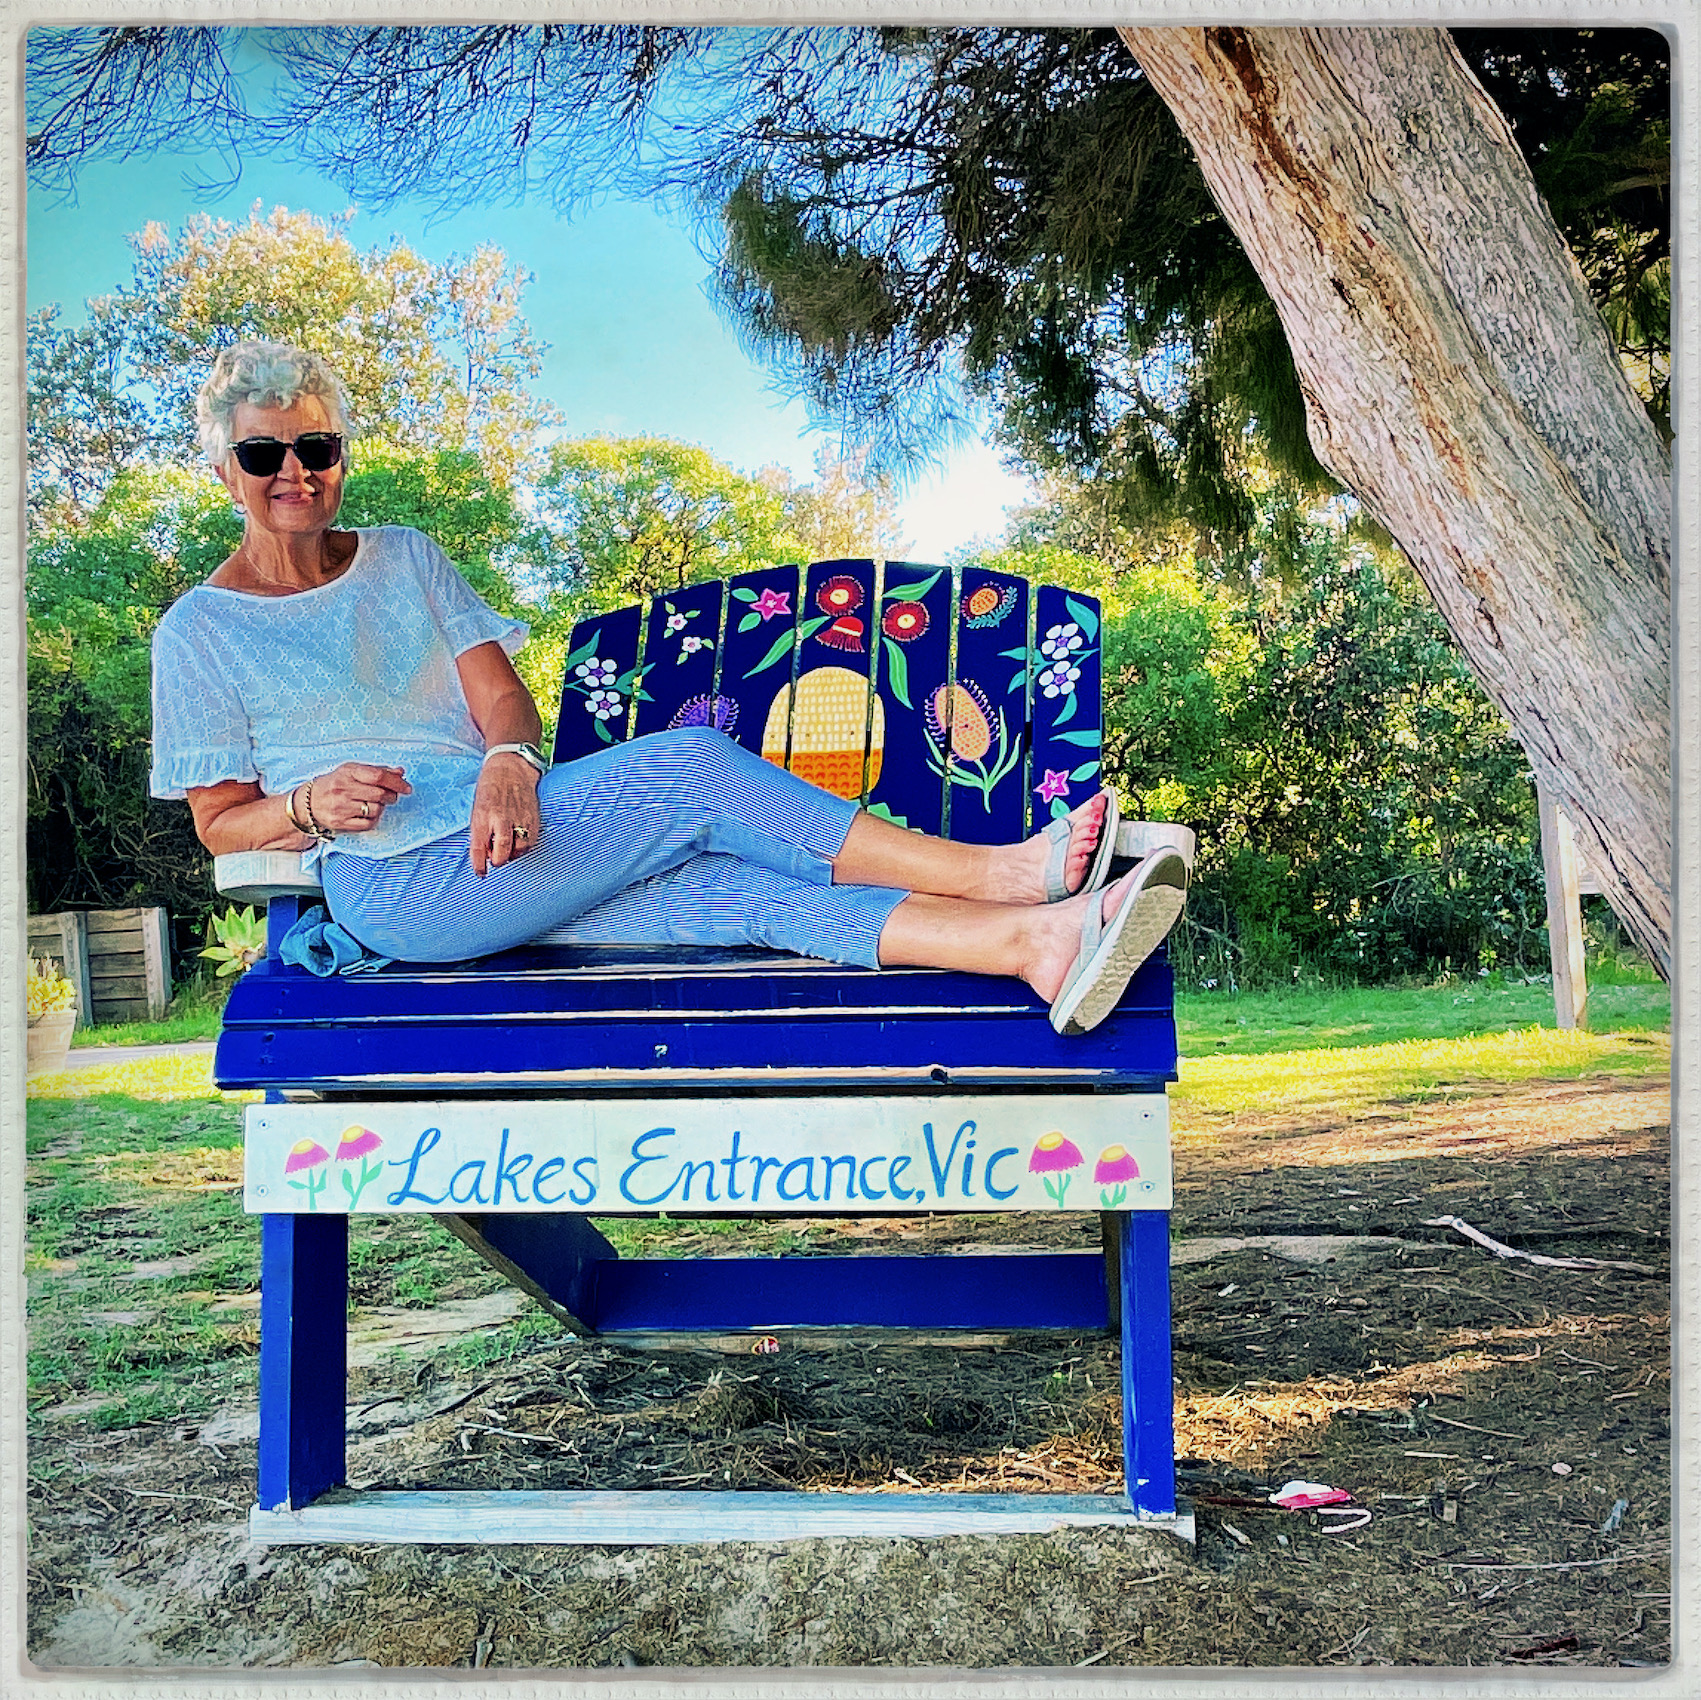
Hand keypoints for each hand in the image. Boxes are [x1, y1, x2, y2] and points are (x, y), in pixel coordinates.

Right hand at [304, 764, 410, 834]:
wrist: (308, 802)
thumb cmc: (335, 784)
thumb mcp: (353, 772)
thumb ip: (377, 771)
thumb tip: (400, 772)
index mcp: (348, 772)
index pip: (378, 776)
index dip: (396, 782)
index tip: (406, 787)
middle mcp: (343, 789)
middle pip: (380, 794)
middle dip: (392, 796)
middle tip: (391, 796)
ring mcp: (341, 807)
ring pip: (376, 809)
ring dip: (381, 807)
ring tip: (374, 803)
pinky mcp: (340, 823)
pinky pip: (368, 823)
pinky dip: (373, 819)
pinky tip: (367, 813)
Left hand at [469, 753, 541, 875]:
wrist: (510, 767)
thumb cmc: (490, 789)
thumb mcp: (477, 809)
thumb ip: (480, 831)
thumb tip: (486, 854)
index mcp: (482, 816)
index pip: (478, 848)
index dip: (479, 865)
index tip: (480, 873)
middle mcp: (501, 819)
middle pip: (501, 853)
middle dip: (498, 861)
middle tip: (495, 859)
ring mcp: (519, 819)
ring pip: (518, 850)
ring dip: (512, 854)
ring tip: (507, 848)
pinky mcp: (533, 818)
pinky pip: (530, 842)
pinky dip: (524, 846)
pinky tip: (518, 840)